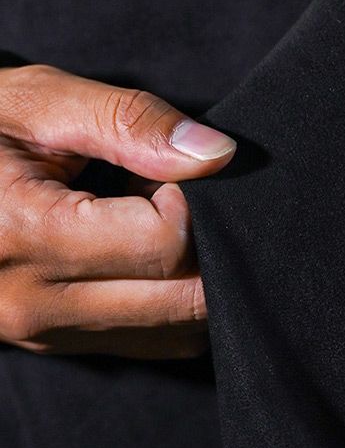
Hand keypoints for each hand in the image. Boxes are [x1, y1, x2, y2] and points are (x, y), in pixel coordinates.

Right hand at [0, 63, 235, 359]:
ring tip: (142, 218)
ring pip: (177, 331)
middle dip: (203, 244)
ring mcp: (41, 335)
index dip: (190, 198)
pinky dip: (168, 299)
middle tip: (164, 192)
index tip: (161, 167)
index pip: (166, 244)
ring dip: (189, 276)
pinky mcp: (52, 344)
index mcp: (25, 235)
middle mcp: (33, 304)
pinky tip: (135, 250)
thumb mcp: (42, 102)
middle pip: (183, 301)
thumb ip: (132, 122)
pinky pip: (150, 340)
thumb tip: (217, 154)